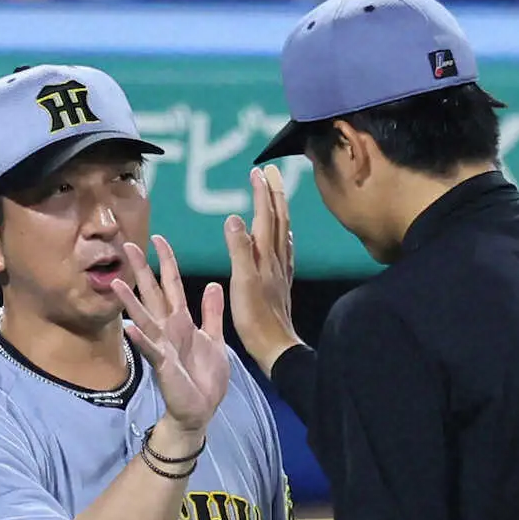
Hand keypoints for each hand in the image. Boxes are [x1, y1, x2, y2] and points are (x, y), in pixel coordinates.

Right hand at [113, 235, 229, 432]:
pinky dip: (140, 338)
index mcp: (182, 322)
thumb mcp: (215, 339)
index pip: (172, 285)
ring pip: (144, 318)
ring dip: (130, 301)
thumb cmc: (205, 378)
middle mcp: (168, 330)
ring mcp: (163, 347)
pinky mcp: (163, 366)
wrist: (202, 410)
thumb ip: (212, 313)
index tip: (159, 238)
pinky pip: (151, 349)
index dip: (166, 262)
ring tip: (116, 282)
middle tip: (128, 244)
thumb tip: (213, 284)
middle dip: (142, 270)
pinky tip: (128, 327)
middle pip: (152, 294)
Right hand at [225, 165, 301, 377]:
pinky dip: (282, 237)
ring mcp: (281, 273)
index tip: (258, 171)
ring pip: (282, 234)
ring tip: (277, 197)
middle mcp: (277, 261)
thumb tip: (234, 217)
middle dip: (274, 195)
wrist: (276, 348)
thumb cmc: (256, 319)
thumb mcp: (243, 283)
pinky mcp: (281, 285)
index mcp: (266, 258)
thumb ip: (239, 249)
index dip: (261, 194)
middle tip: (271, 172)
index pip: (264, 218)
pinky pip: (284, 252)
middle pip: (278, 220)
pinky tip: (283, 239)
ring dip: (279, 212)